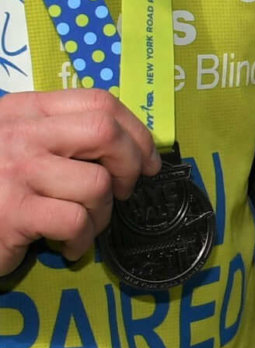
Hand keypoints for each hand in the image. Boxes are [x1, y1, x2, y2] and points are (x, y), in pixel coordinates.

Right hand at [0, 90, 156, 276]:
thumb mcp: (19, 145)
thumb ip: (61, 137)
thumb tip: (128, 148)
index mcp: (26, 111)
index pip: (99, 102)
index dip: (138, 133)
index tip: (147, 162)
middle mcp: (21, 133)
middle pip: (106, 133)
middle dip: (130, 167)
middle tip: (122, 192)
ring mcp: (16, 171)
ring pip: (96, 185)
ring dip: (102, 215)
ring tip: (79, 225)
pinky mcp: (14, 211)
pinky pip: (76, 222)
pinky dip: (80, 242)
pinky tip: (65, 246)